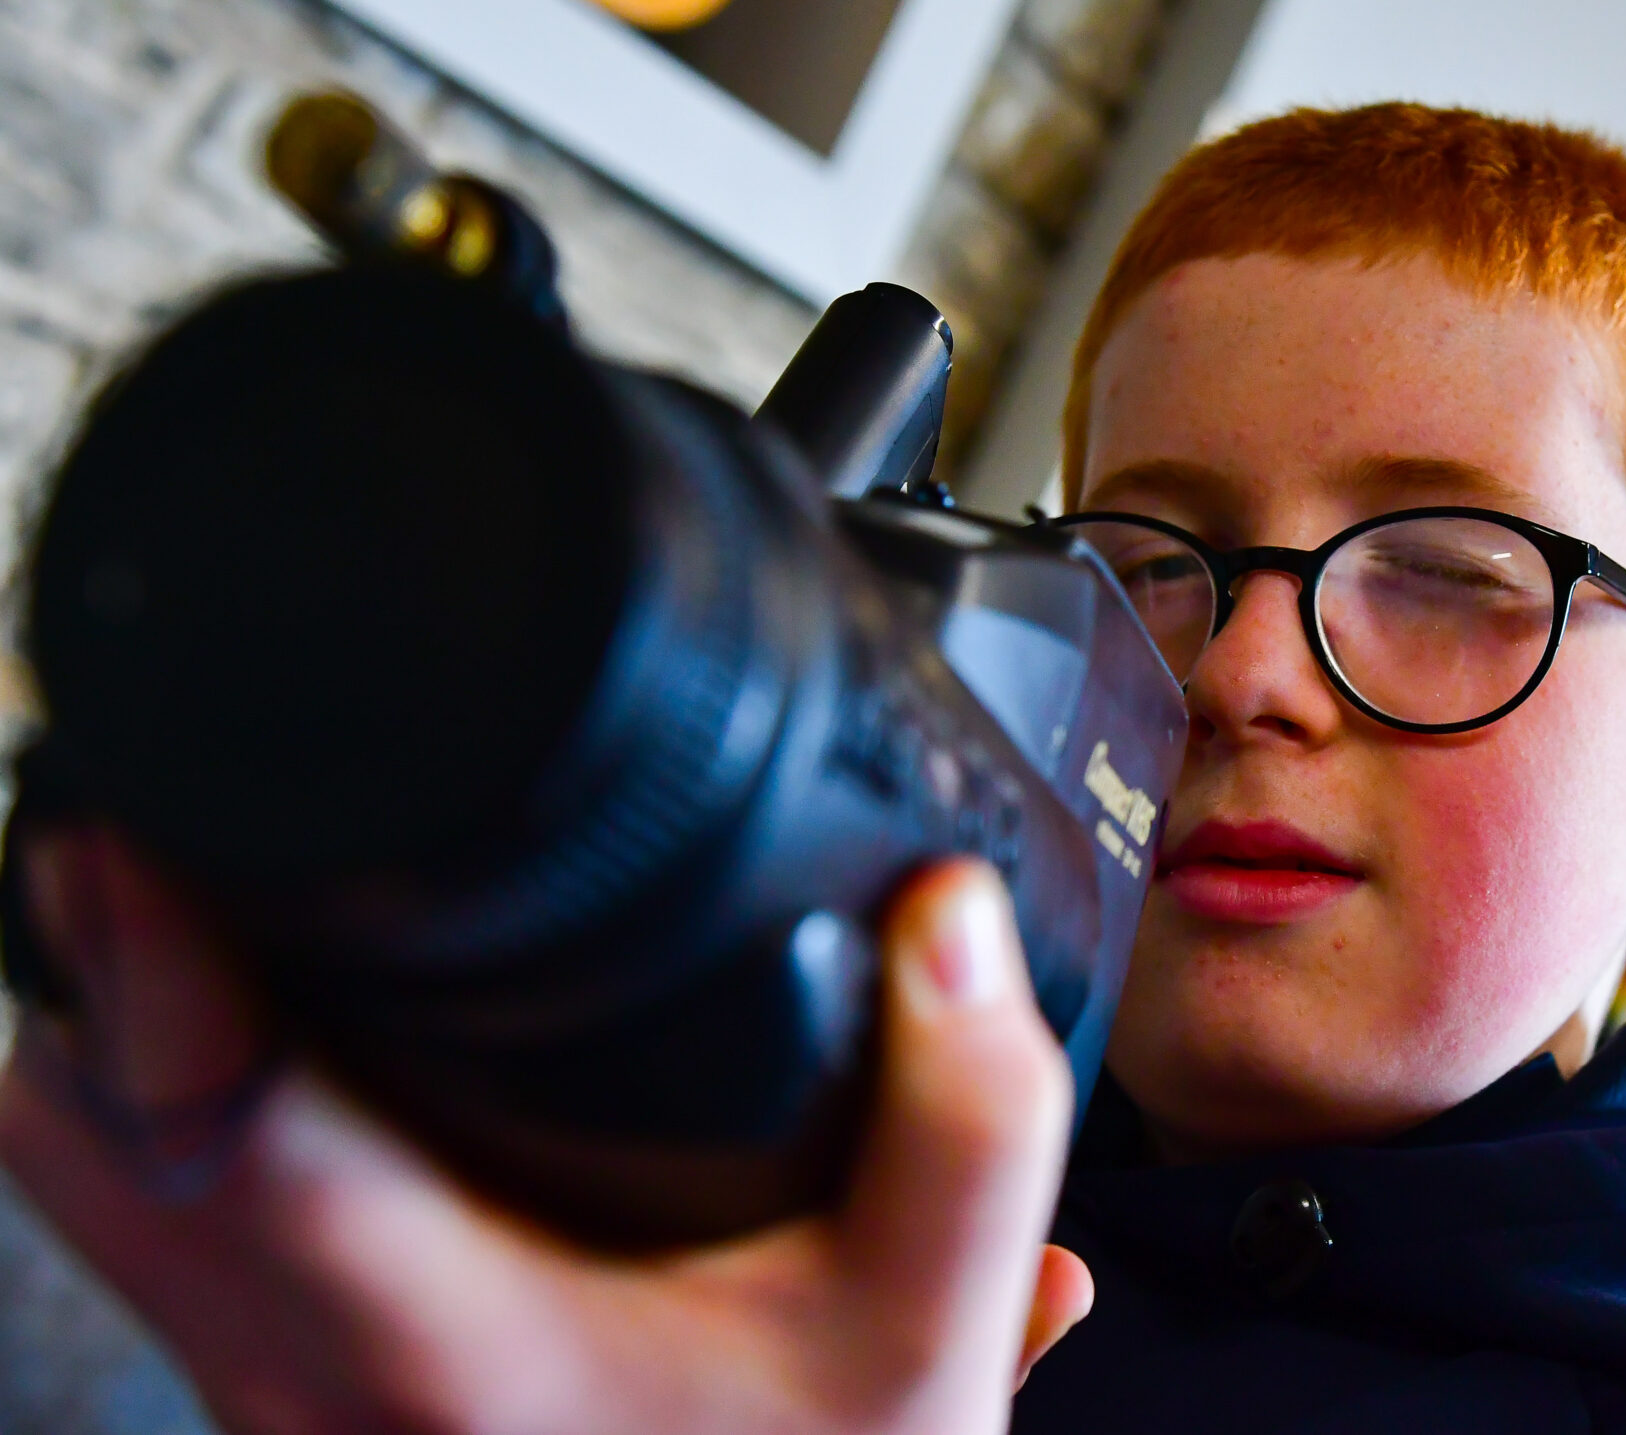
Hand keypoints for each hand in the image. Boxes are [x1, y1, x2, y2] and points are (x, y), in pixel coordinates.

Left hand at [0, 827, 1092, 1434]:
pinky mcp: (283, 1408)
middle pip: (67, 1134)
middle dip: (97, 961)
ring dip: (122, 1036)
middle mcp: (307, 1384)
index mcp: (445, 1348)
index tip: (145, 818)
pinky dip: (175, 1118)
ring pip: (86, 1186)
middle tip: (194, 828)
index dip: (149, 956)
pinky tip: (304, 1056)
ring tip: (230, 911)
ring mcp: (272, 1404)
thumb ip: (967, 1129)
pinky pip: (151, 1232)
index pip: (216, 1128)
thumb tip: (949, 921)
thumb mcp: (925, 1353)